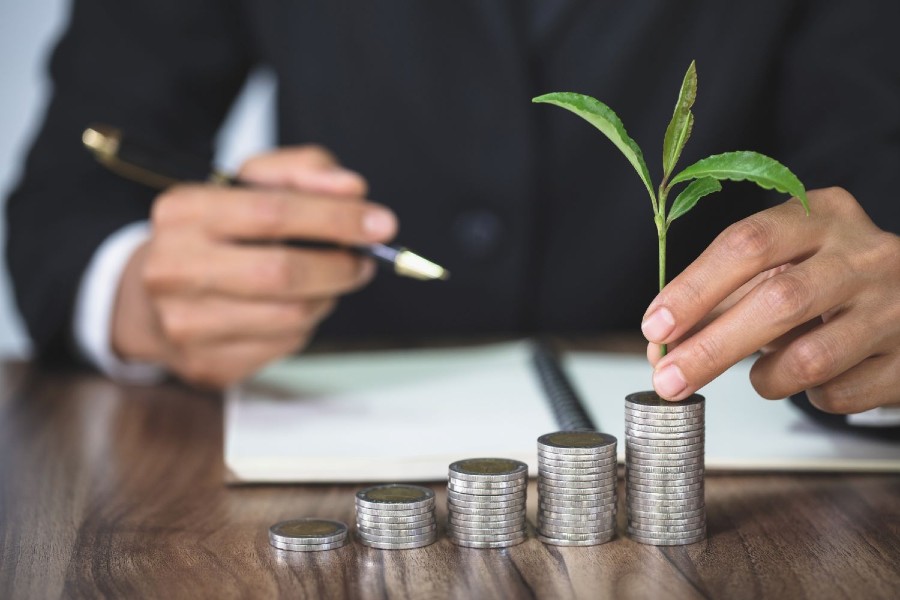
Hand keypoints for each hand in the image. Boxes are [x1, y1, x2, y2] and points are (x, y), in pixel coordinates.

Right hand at [111, 146, 396, 387]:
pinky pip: (284, 345)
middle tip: (363, 261)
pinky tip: (292, 308)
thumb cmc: (216, 234)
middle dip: (339, 266)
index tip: (380, 224)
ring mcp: (184, 323)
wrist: (151, 297)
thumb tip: (352, 189)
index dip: (335, 219)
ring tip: (325, 281)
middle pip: (283, 272)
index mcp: (183, 211)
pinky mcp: (206, 364)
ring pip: (291, 315)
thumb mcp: (251, 184)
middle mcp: (173, 268)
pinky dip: (304, 325)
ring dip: (326, 297)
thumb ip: (303, 171)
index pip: (273, 213)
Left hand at [642, 187, 899, 412]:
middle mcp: (865, 253)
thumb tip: (661, 347)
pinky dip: (811, 396)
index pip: (748, 243)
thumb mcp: (780, 267)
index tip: (656, 327)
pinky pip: (840, 393)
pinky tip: (816, 377)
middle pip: (777, 301)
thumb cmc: (828, 280)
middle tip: (669, 380)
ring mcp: (897, 305)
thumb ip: (720, 299)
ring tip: (764, 375)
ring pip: (810, 359)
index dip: (694, 288)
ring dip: (767, 378)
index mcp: (823, 215)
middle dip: (712, 348)